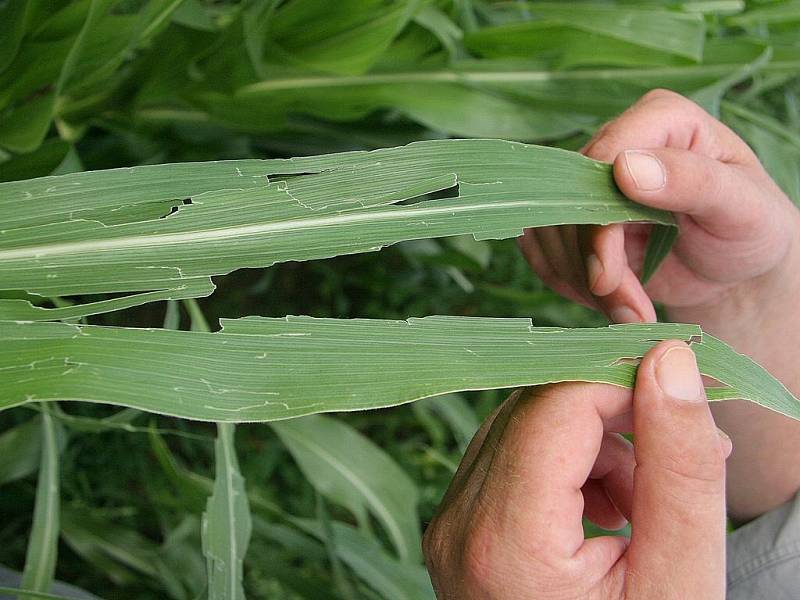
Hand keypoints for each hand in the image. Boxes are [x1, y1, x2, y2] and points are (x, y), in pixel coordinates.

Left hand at [423, 341, 731, 598]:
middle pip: (534, 412)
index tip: (683, 398)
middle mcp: (457, 527)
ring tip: (645, 499)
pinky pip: (511, 461)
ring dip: (593, 442)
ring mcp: (450, 530)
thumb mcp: (680, 576)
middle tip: (678, 453)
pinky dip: (566, 466)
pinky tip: (608, 510)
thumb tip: (668, 362)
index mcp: (503, 542)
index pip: (555, 407)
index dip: (622, 385)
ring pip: (522, 428)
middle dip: (612, 414)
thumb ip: (678, 466)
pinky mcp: (461, 531)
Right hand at [517, 88, 799, 323]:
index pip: (601, 161)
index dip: (595, 222)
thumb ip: (693, 181)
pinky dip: (568, 284)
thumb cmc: (749, 229)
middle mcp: (616, 143)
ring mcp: (587, 182)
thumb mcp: (743, 205)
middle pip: (567, 203)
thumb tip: (626, 167)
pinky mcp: (571, 218)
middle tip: (629, 313)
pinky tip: (608, 303)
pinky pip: (542, 251)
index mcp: (660, 120)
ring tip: (630, 314)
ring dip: (582, 284)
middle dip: (591, 266)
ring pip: (549, 231)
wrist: (733, 269)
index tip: (607, 277)